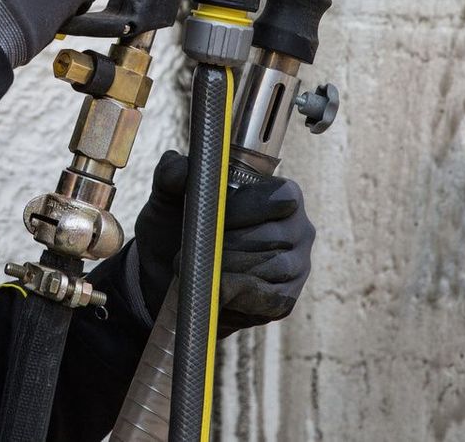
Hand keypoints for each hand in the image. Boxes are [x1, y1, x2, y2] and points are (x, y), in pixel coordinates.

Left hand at [130, 150, 315, 332]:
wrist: (167, 276)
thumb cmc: (176, 227)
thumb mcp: (168, 198)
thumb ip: (171, 174)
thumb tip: (177, 165)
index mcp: (279, 194)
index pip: (282, 195)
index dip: (249, 206)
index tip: (214, 217)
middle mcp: (297, 229)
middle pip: (276, 235)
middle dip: (231, 243)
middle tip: (198, 248)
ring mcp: (295, 267)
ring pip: (273, 267)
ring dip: (230, 268)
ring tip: (200, 267)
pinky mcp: (285, 300)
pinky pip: (270, 298)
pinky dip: (238, 292)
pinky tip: (216, 290)